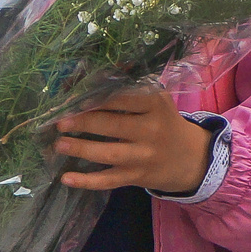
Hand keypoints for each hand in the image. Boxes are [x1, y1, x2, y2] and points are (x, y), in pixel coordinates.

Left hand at [55, 88, 212, 193]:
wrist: (191, 158)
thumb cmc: (165, 123)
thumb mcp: (157, 101)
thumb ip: (132, 88)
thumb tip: (101, 70)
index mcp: (156, 105)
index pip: (123, 99)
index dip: (96, 98)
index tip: (74, 98)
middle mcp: (152, 130)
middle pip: (113, 125)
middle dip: (83, 122)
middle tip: (60, 122)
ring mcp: (144, 156)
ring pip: (109, 153)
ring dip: (81, 148)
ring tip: (59, 144)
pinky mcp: (137, 176)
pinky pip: (109, 180)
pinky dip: (87, 181)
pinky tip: (66, 178)